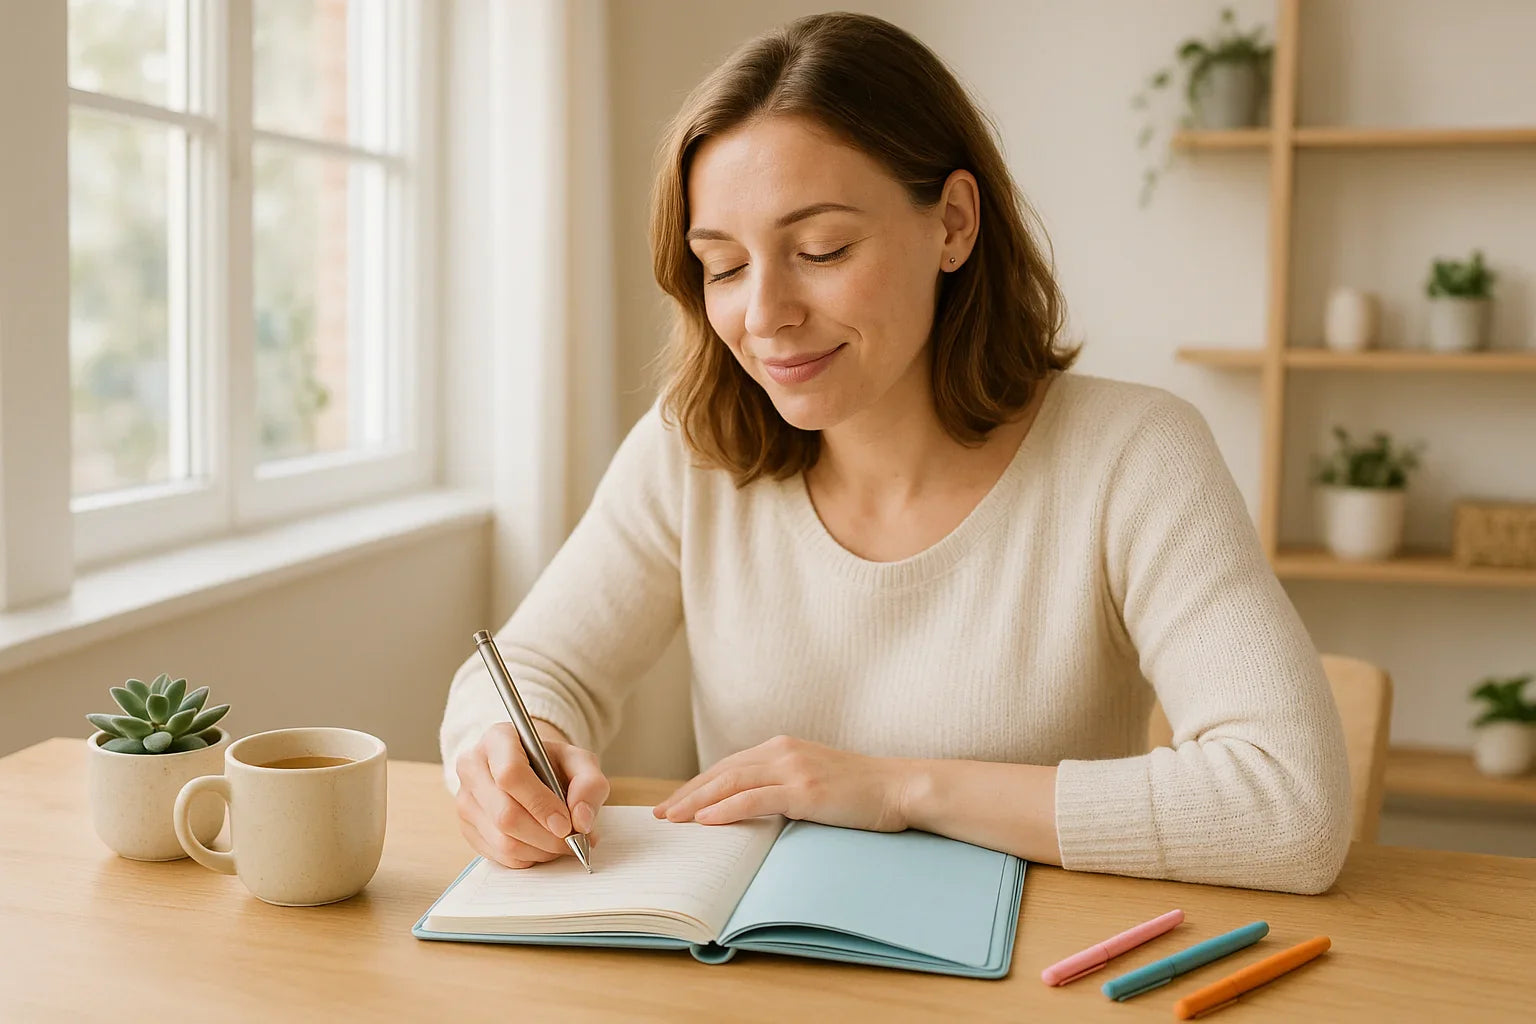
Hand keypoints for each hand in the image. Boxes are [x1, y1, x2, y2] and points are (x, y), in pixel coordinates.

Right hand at [455, 722, 608, 868]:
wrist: (532, 770)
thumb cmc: (553, 764)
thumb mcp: (580, 762)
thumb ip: (590, 785)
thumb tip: (582, 821)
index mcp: (497, 740)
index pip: (510, 775)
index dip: (540, 804)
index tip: (565, 824)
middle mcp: (473, 767)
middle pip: (505, 814)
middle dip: (545, 835)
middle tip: (572, 840)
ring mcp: (464, 799)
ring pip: (502, 840)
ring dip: (540, 850)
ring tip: (561, 842)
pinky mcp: (466, 828)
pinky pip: (498, 855)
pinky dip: (528, 857)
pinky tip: (542, 845)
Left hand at [652, 735, 909, 832]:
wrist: (899, 787)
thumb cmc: (861, 790)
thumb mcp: (815, 778)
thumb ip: (783, 784)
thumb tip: (753, 805)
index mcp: (783, 747)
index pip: (728, 765)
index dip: (698, 784)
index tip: (674, 803)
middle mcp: (783, 751)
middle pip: (722, 771)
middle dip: (687, 793)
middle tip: (661, 814)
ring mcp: (793, 768)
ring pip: (731, 782)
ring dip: (697, 801)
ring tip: (673, 819)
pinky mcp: (804, 790)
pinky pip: (755, 798)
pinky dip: (726, 808)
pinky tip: (707, 820)